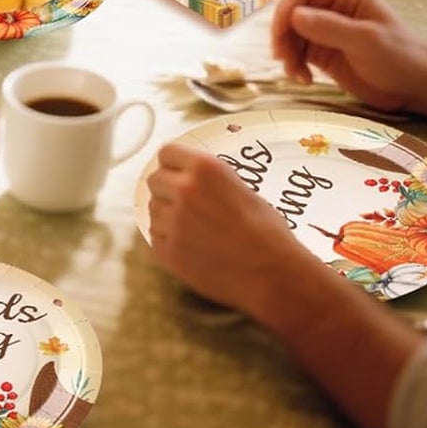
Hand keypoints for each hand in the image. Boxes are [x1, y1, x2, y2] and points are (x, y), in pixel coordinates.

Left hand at [146, 144, 311, 315]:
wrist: (273, 275)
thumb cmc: (268, 232)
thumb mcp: (242, 189)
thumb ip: (210, 180)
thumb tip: (192, 178)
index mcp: (205, 168)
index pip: (167, 153)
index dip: (173, 164)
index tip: (176, 172)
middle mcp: (184, 190)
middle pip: (155, 179)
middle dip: (167, 188)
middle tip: (184, 202)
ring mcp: (173, 222)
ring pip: (153, 208)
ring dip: (167, 215)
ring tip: (193, 228)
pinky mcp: (168, 252)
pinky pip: (155, 236)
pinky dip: (168, 239)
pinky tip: (190, 246)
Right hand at [270, 0, 426, 110]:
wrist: (416, 88)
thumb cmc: (400, 58)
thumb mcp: (366, 41)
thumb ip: (330, 27)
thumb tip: (294, 15)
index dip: (286, 9)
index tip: (279, 33)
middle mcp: (333, 8)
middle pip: (292, 12)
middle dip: (283, 34)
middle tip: (282, 58)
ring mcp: (327, 31)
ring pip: (292, 34)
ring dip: (288, 53)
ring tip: (296, 74)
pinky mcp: (325, 53)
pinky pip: (298, 53)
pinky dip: (294, 65)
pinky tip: (304, 79)